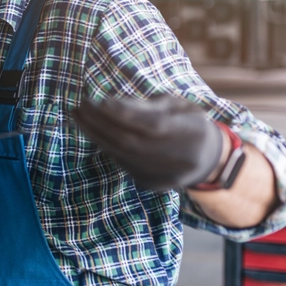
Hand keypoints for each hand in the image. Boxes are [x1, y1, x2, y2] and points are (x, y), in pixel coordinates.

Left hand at [70, 94, 224, 190]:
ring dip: (95, 134)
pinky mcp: (151, 184)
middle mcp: (179, 159)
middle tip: (81, 106)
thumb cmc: (188, 123)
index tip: (101, 101)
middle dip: (101, 122)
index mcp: (192, 133)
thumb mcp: (177, 106)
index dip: (125, 114)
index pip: (152, 125)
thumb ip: (147, 106)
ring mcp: (164, 176)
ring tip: (78, 116)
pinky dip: (105, 146)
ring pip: (122, 154)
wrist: (207, 160)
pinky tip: (93, 131)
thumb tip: (109, 105)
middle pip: (131, 141)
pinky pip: (122, 163)